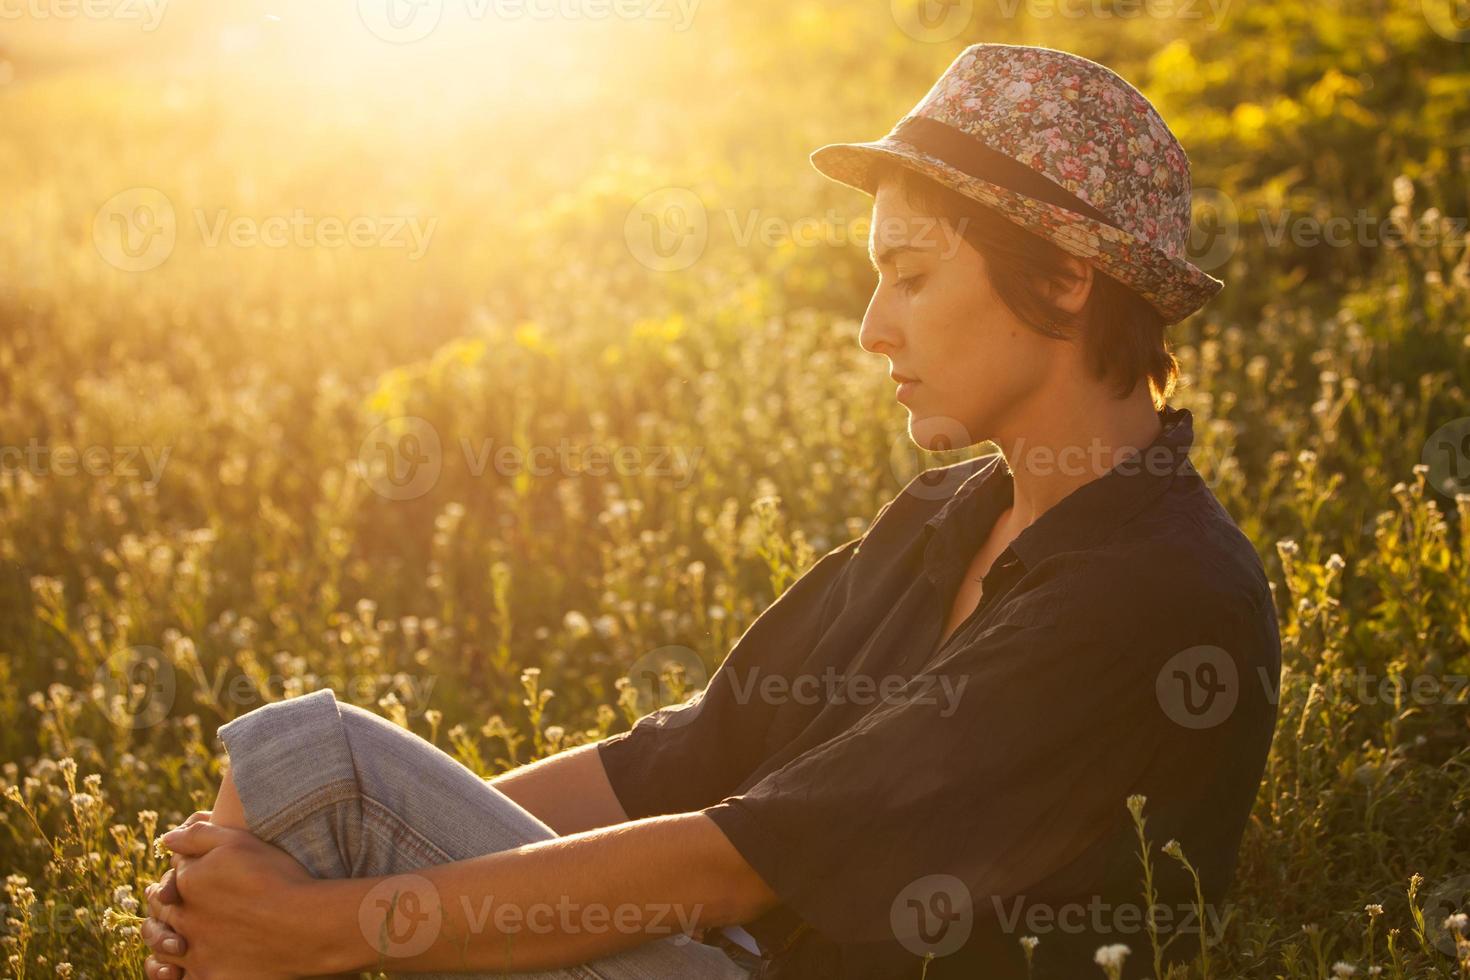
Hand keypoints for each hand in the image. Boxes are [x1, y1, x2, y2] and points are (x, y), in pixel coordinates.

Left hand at [144, 816, 320, 978]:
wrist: (306, 925)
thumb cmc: (278, 878)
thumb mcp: (239, 841)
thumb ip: (199, 835)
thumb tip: (167, 839)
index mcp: (188, 882)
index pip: (170, 879)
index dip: (177, 879)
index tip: (186, 881)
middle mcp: (185, 918)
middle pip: (162, 914)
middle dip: (164, 909)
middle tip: (170, 906)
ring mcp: (196, 952)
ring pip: (164, 949)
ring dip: (164, 942)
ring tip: (176, 939)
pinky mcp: (209, 978)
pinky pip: (180, 978)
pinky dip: (174, 973)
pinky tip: (182, 969)